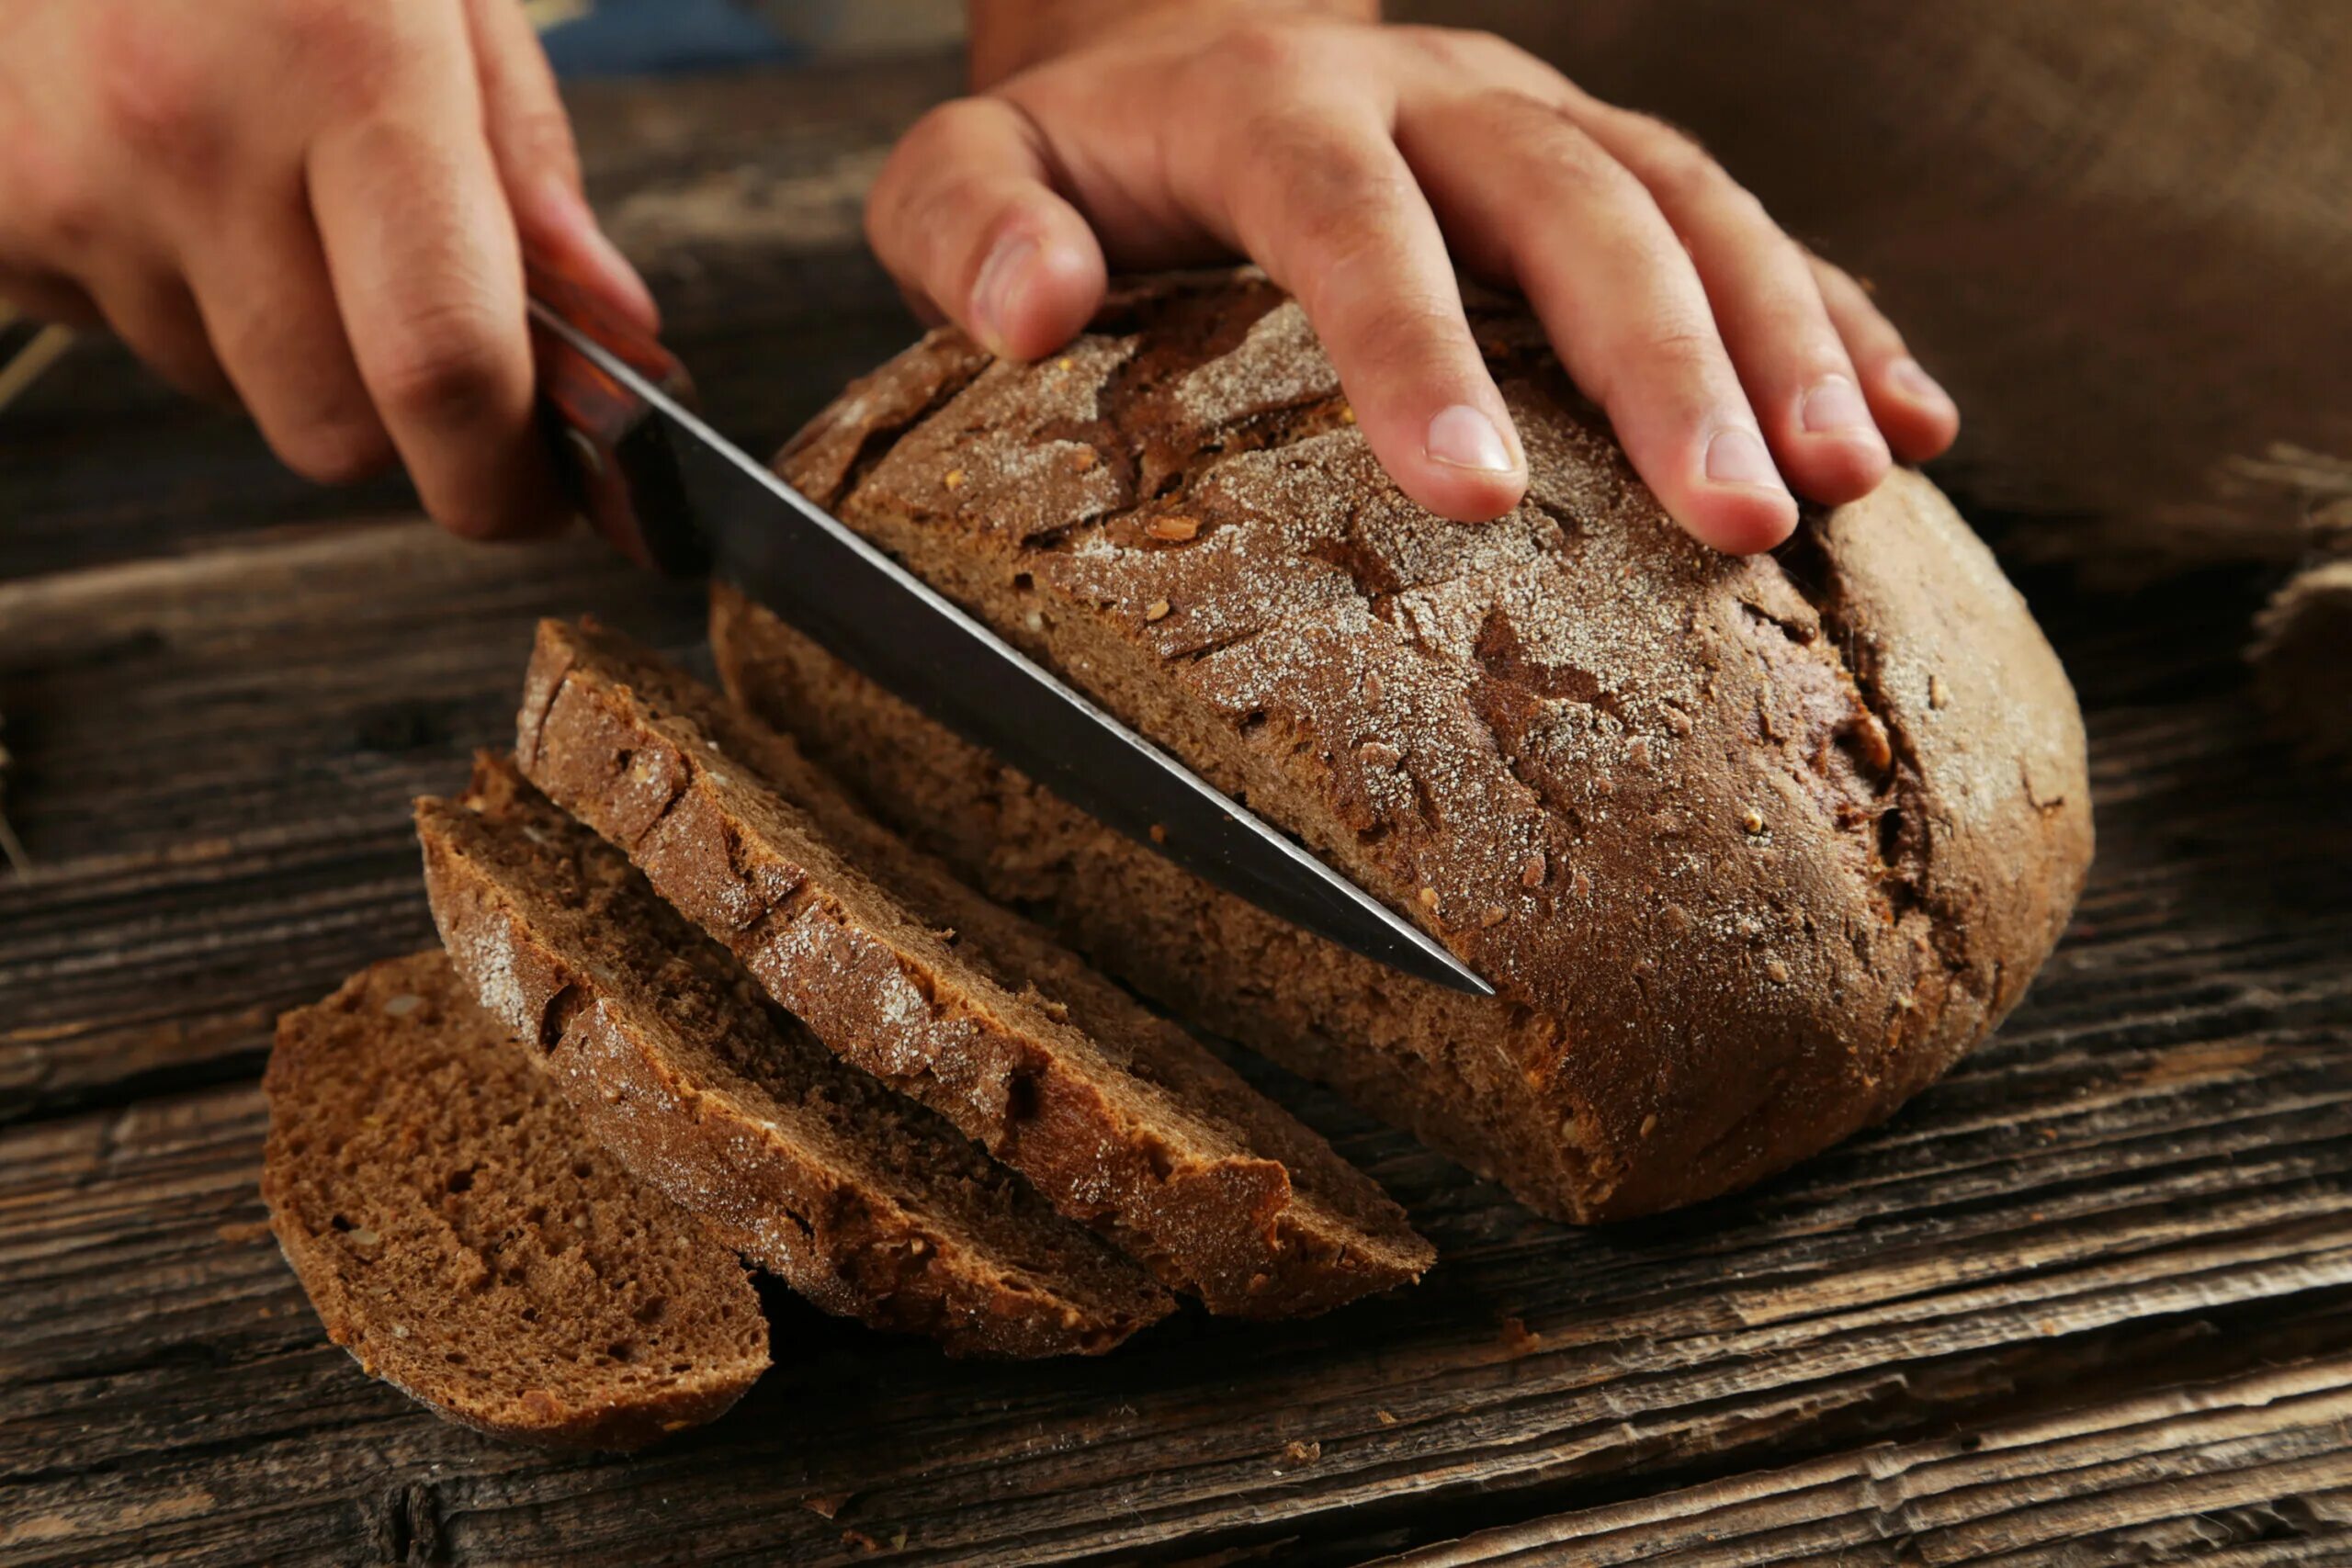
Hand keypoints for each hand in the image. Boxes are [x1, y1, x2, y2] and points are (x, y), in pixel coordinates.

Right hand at [0, 0, 654, 539]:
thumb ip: (530, 166)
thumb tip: (615, 336)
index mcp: (348, 75)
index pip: (444, 373)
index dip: (506, 478)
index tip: (550, 495)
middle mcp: (193, 144)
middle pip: (334, 432)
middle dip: (402, 414)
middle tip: (421, 317)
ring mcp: (66, 180)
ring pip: (225, 387)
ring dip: (280, 336)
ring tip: (269, 173)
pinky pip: (113, 325)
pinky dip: (168, 284)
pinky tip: (170, 161)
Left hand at [866, 2, 1959, 552]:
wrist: (1185, 58)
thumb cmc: (1081, 163)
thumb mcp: (974, 166)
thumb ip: (967, 221)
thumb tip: (1032, 304)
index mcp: (1272, 102)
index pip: (1354, 214)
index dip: (1419, 346)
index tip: (1473, 495)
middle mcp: (1434, 94)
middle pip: (1576, 204)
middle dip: (1667, 361)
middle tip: (1738, 519)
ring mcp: (1541, 122)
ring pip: (1691, 205)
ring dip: (1785, 341)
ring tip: (1847, 490)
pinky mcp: (1608, 167)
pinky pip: (1746, 230)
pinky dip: (1837, 323)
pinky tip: (1910, 432)